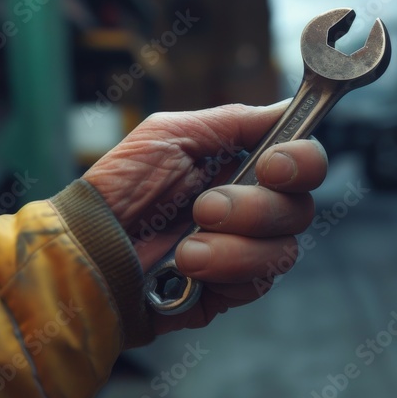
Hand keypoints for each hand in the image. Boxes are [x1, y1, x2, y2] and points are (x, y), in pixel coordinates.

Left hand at [83, 101, 327, 334]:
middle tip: (205, 208)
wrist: (90, 247)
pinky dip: (225, 272)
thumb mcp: (170, 134)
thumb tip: (286, 109)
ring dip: (234, 246)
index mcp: (247, 165)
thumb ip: (233, 121)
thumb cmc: (121, 186)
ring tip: (186, 248)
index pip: (306, 162)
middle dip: (255, 208)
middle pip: (301, 208)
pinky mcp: (234, 288)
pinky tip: (188, 269)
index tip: (273, 166)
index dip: (302, 162)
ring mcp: (248, 249)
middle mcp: (256, 208)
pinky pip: (259, 282)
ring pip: (284, 249)